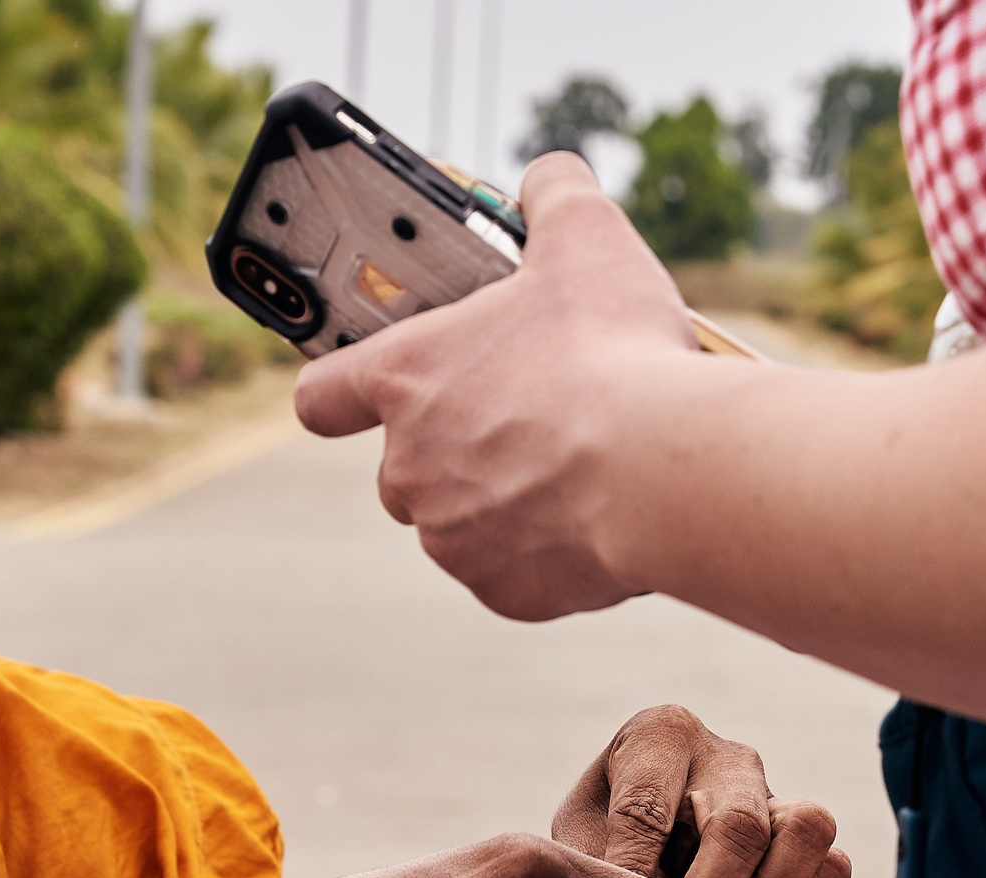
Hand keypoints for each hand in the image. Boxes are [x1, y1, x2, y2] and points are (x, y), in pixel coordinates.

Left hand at [292, 152, 693, 620]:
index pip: (322, 398)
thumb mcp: (587, 237)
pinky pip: (513, 572)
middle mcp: (410, 466)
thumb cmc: (614, 352)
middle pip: (406, 467)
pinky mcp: (503, 591)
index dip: (341, 395)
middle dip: (457, 448)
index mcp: (406, 379)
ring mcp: (452, 536)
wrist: (664, 469)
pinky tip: (595, 517)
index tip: (365, 394)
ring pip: (462, 521)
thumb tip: (551, 177)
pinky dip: (546, 552)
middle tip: (528, 420)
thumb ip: (554, 195)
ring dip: (503, 500)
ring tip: (576, 468)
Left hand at [556, 705, 850, 877]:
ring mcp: (777, 792)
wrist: (635, 855)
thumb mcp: (578, 842)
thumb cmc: (600, 842)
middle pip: (738, 826)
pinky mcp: (809, 837)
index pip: (648, 809)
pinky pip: (833, 868)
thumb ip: (596, 869)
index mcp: (660, 736)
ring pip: (806, 832)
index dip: (635, 877)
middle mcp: (727, 755)